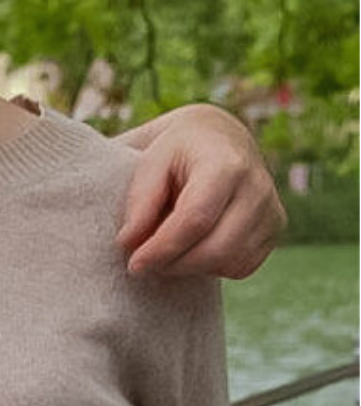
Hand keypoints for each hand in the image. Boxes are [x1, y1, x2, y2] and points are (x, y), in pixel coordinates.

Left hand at [117, 103, 284, 277]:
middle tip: (143, 264)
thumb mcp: (150, 162)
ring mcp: (272, 209)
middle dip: (174, 264)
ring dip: (190, 268)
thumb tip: (129, 243)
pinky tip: (191, 248)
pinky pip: (243, 266)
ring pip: (230, 262)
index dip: (163, 247)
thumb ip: (140, 201)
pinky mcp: (276, 228)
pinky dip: (212, 267)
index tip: (134, 263)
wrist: (220, 137)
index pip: (195, 219)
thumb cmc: (178, 151)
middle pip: (217, 248)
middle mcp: (257, 187)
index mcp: (225, 164)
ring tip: (163, 254)